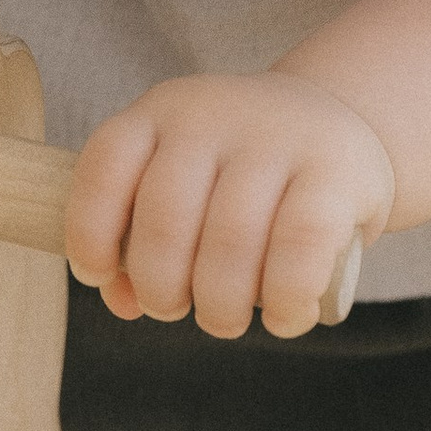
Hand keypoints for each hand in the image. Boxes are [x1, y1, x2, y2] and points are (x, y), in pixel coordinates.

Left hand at [64, 71, 395, 341]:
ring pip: (230, 240)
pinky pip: (299, 249)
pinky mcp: (336, 170)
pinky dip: (284, 301)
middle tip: (175, 308)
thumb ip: (142, 238)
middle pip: (165, 220)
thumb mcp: (185, 183)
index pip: (106, 167)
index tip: (101, 275)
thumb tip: (122, 301)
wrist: (339, 126)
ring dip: (219, 306)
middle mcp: (215, 113)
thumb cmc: (242, 175)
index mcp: (163, 111)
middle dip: (161, 289)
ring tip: (224, 318)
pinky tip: (282, 316)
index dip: (90, 233)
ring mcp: (278, 136)